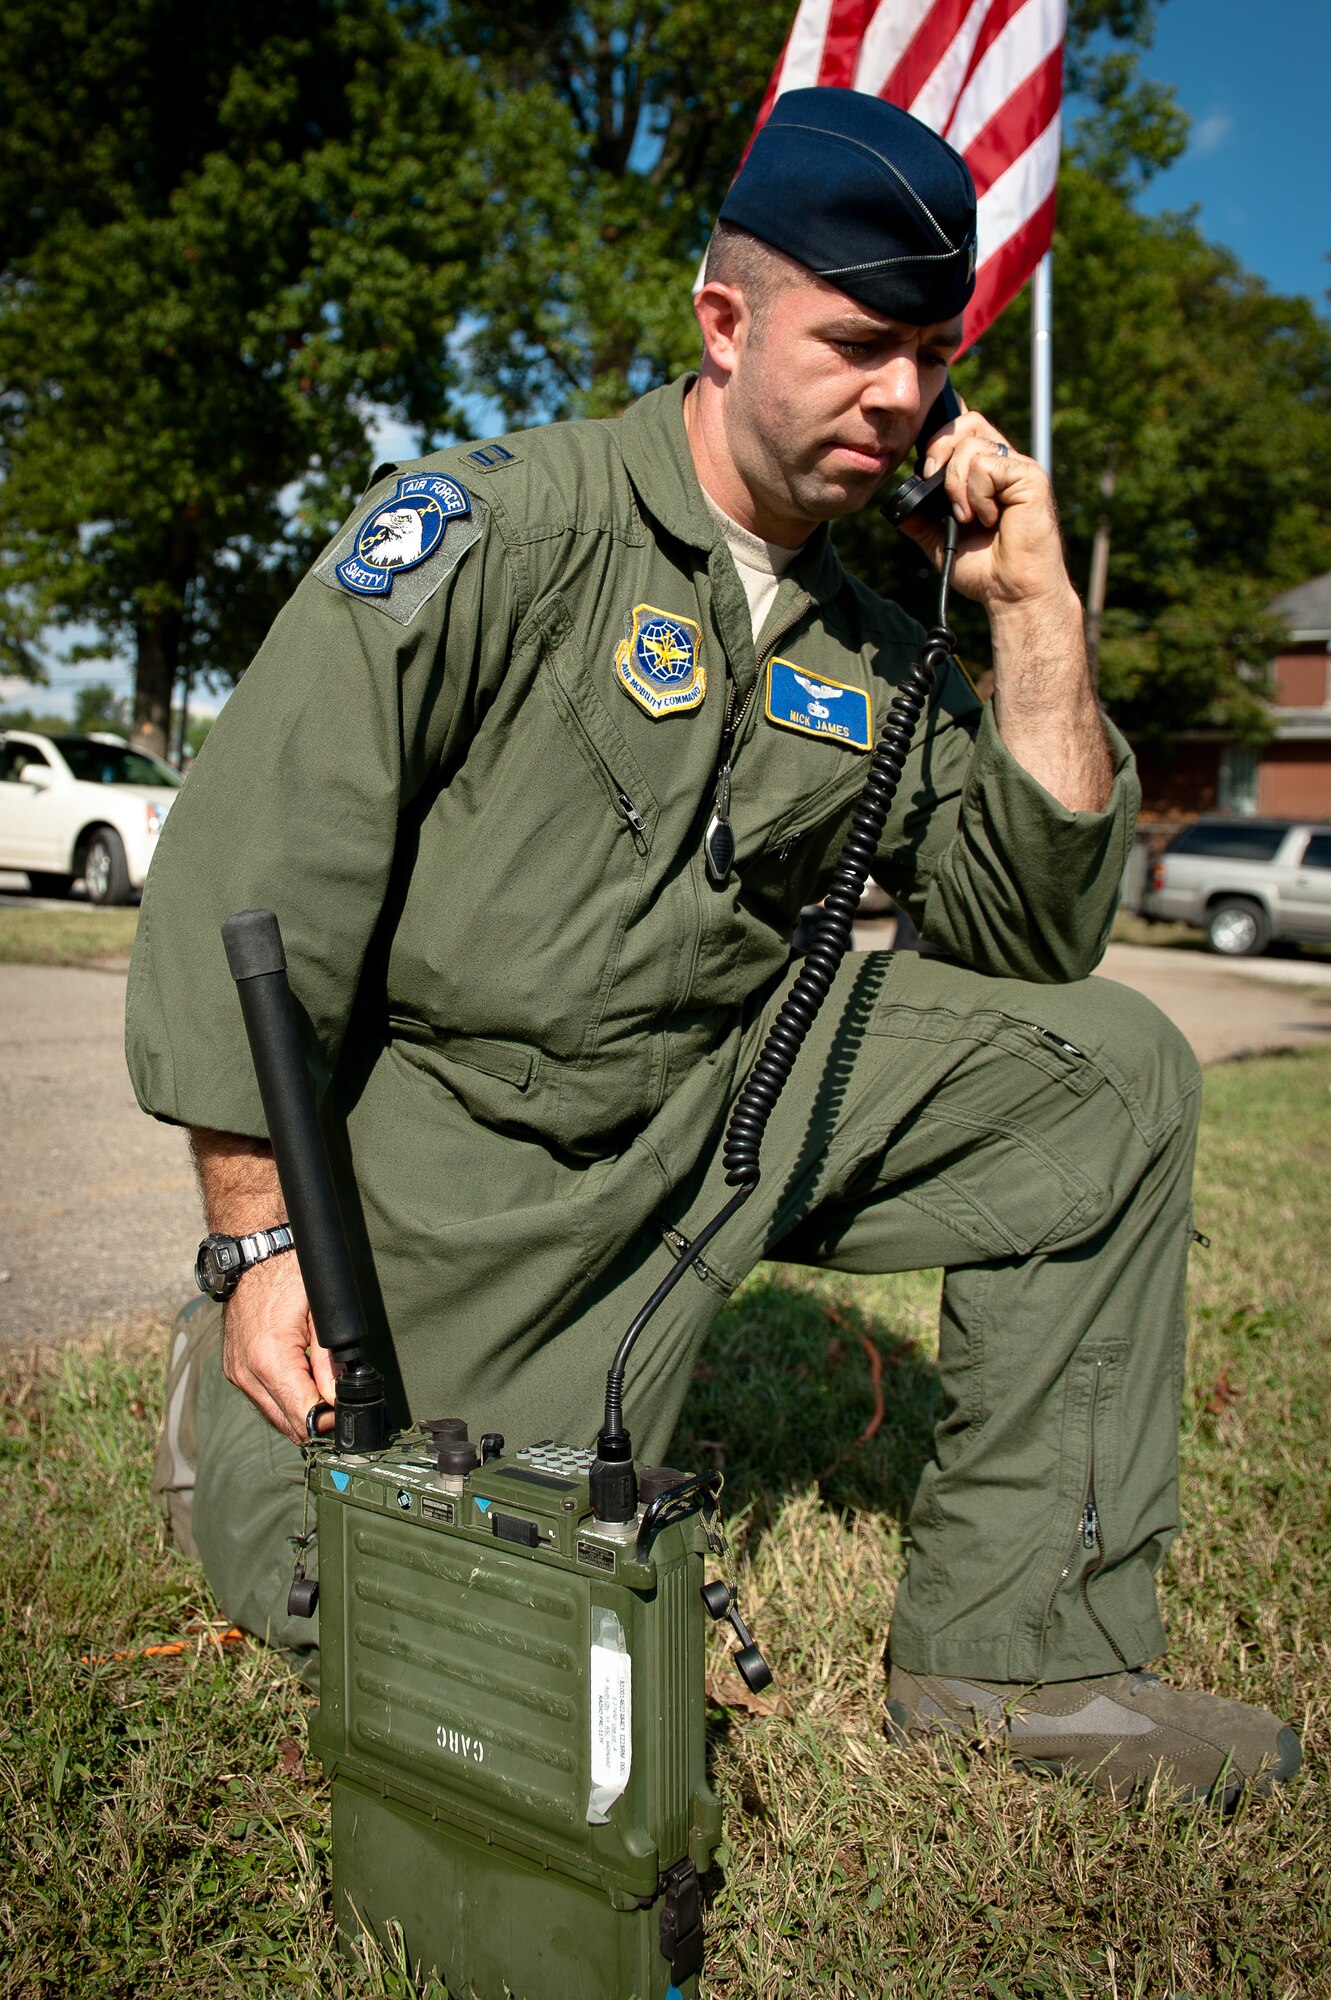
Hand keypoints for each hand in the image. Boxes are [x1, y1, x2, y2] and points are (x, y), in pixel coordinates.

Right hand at [221, 1252, 336, 1442]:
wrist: (252, 1253)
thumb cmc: (288, 1273)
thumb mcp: (319, 1312)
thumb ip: (329, 1359)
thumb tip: (339, 1396)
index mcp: (270, 1360)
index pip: (303, 1417)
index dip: (330, 1421)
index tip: (349, 1409)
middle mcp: (247, 1374)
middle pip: (289, 1426)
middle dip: (318, 1421)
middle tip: (341, 1401)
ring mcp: (236, 1373)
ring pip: (274, 1417)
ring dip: (300, 1412)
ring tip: (323, 1389)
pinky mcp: (233, 1369)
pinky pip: (262, 1400)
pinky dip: (283, 1399)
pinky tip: (301, 1381)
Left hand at [898, 403, 1073, 617]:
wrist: (1009, 592)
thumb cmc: (983, 568)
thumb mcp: (937, 538)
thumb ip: (919, 515)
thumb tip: (899, 497)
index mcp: (984, 470)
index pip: (962, 426)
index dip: (939, 436)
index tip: (926, 470)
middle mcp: (1003, 462)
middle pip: (966, 423)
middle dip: (938, 452)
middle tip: (937, 489)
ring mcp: (1019, 467)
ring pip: (971, 445)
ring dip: (957, 486)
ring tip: (969, 517)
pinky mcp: (1031, 477)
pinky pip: (987, 466)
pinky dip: (978, 496)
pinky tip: (989, 518)